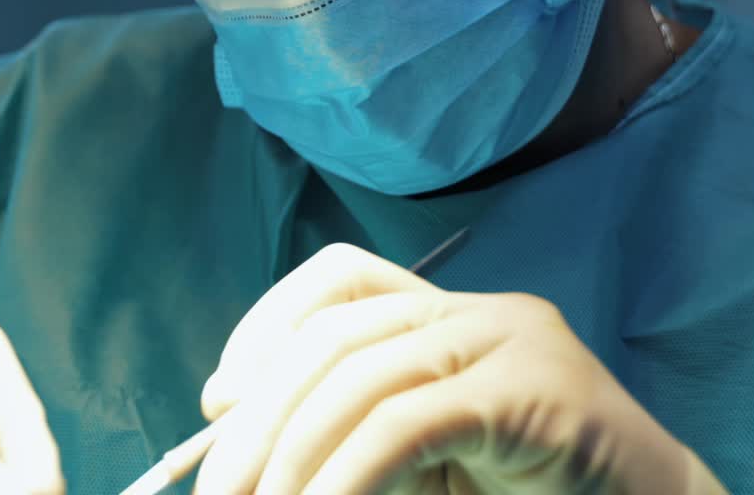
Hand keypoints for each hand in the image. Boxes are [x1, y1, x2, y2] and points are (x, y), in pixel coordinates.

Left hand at [194, 243, 727, 494]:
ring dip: (293, 452)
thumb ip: (352, 443)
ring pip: (366, 371)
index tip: (217, 397)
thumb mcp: (425, 465)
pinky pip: (413, 421)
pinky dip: (349, 471)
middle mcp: (476, 310)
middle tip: (216, 486)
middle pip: (338, 330)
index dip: (266, 324)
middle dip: (262, 411)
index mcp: (446, 315)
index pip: (339, 279)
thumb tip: (237, 437)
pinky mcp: (537, 387)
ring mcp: (511, 338)